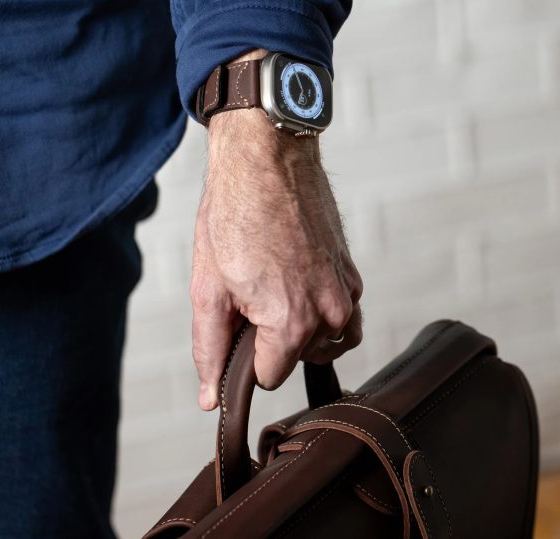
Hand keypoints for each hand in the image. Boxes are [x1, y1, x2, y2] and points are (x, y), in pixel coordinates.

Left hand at [190, 105, 362, 409]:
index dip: (245, 357)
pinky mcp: (352, 273)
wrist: (267, 159)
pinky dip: (324, 313)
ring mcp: (346, 292)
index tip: (237, 322)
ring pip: (328, 343)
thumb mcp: (207, 289)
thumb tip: (211, 400)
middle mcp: (328, 313)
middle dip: (272, 340)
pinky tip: (298, 283)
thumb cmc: (234, 214)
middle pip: (298, 360)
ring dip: (303, 331)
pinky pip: (345, 316)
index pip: (269, 378)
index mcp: (291, 322)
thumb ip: (210, 350)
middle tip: (250, 294)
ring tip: (275, 293)